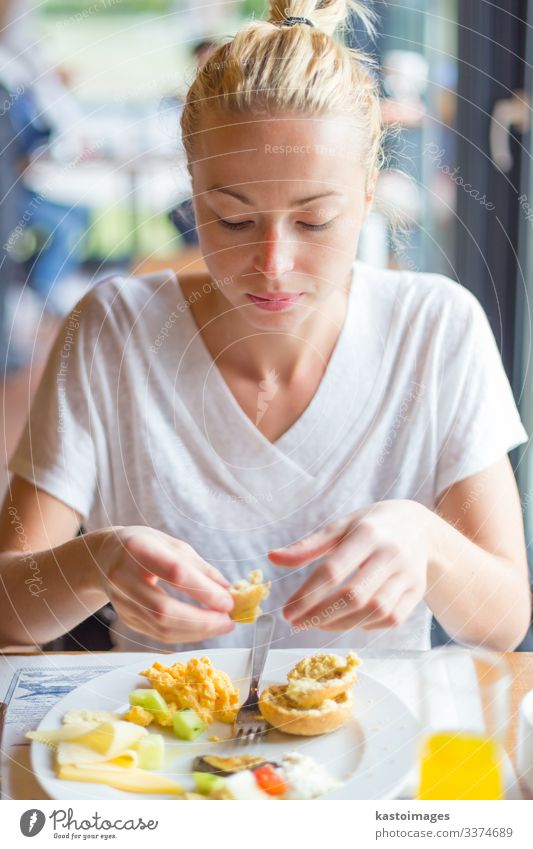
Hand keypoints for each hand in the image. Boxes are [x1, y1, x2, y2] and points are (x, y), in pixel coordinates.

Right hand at [94, 526, 234, 643]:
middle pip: (164, 610)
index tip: (228, 601)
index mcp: (138, 549)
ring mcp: (121, 602)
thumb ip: (199, 567)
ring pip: (160, 628)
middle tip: (228, 621)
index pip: (175, 573)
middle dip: (202, 621)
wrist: (104, 556)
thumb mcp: (171, 544)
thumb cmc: (144, 545)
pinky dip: (185, 635)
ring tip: (221, 626)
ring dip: (196, 632)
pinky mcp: (125, 619)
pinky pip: (158, 634)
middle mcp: (123, 577)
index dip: (204, 591)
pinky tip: (203, 629)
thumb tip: (226, 591)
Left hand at [267, 501, 430, 631]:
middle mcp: (390, 554)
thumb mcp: (341, 526)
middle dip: (321, 614)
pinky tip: (348, 621)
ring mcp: (407, 575)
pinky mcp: (417, 591)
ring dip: (342, 624)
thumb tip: (272, 558)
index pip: (334, 570)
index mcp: (367, 533)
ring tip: (318, 624)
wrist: (419, 527)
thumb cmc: (371, 526)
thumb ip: (308, 545)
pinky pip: (391, 618)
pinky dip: (366, 625)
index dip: (308, 595)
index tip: (287, 612)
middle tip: (297, 623)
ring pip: (375, 611)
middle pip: (354, 595)